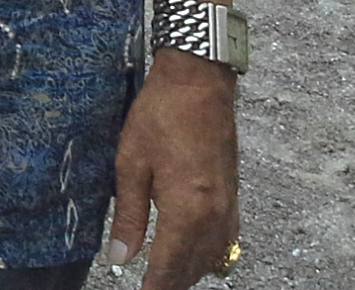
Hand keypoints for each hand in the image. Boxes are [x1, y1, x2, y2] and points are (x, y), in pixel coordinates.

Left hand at [103, 51, 239, 288]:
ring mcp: (229, 207)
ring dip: (188, 272)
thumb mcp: (131, 164)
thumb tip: (120, 257)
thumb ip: (128, 215)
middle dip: (170, 284)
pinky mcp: (234, 196)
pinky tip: (192, 254)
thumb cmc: (160, 117)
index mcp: (187, 210)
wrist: (199, 84)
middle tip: (148, 288)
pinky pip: (226, 241)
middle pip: (193, 268)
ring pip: (212, 258)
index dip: (153, 288)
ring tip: (163, 277)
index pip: (169, 267)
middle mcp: (214, 216)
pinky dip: (208, 254)